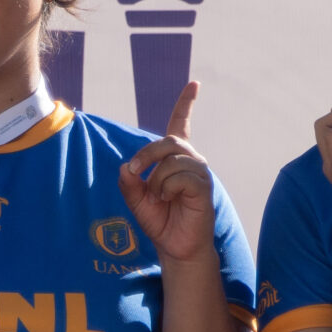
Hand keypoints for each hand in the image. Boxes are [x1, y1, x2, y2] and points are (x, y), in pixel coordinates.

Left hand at [119, 80, 218, 266]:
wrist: (175, 246)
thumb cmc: (159, 221)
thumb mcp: (135, 199)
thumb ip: (128, 181)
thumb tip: (127, 167)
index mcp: (176, 159)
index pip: (182, 124)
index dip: (187, 104)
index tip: (195, 84)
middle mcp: (191, 161)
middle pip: (169, 141)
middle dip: (146, 155)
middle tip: (135, 174)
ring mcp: (200, 172)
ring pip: (172, 159)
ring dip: (156, 179)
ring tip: (158, 198)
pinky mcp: (204, 187)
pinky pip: (180, 176)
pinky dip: (167, 187)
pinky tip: (169, 200)